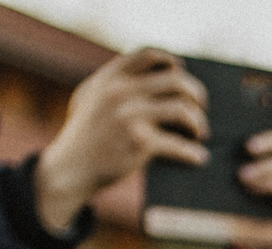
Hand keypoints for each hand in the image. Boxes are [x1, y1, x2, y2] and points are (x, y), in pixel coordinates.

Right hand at [35, 48, 209, 232]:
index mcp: (111, 77)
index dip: (171, 62)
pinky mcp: (140, 142)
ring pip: (183, 110)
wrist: (71, 169)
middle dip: (195, 94)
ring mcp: (131, 116)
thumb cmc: (86, 135)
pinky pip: (178, 145)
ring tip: (200, 133)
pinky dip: (192, 153)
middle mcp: (122, 91)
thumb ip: (113, 82)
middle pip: (176, 80)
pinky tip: (198, 157)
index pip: (150, 55)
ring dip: (198, 123)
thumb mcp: (90, 97)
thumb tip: (150, 74)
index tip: (182, 72)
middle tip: (201, 107)